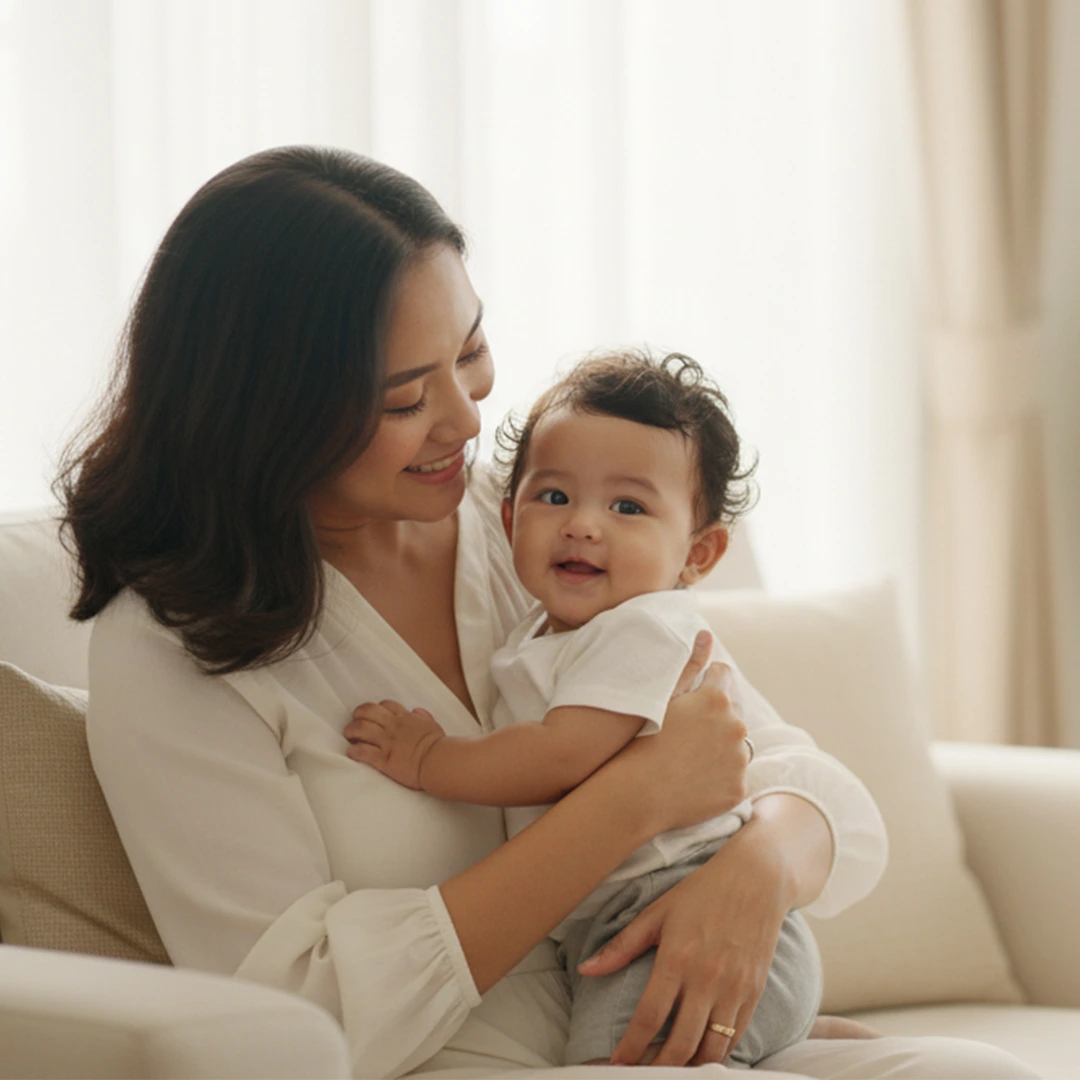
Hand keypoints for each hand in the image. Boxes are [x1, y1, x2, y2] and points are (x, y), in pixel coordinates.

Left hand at [344, 700, 443, 789]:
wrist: (439, 761)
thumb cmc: (439, 746)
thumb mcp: (433, 725)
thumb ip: (423, 717)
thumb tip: (416, 711)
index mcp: (405, 718)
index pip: (386, 705)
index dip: (376, 708)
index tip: (372, 715)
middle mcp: (393, 726)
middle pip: (368, 712)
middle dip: (358, 714)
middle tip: (355, 721)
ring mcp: (387, 742)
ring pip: (360, 729)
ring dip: (351, 731)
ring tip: (350, 736)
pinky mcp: (384, 759)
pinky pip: (362, 751)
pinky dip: (354, 751)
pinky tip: (352, 752)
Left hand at [578, 828, 788, 1066]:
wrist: (758, 878)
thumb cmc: (702, 891)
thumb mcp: (658, 911)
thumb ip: (622, 945)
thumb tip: (586, 970)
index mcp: (677, 957)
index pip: (650, 1017)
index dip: (631, 1048)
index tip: (615, 1065)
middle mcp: (707, 978)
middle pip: (681, 1044)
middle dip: (657, 1069)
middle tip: (639, 1076)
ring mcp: (735, 989)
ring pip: (710, 1049)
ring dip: (688, 1068)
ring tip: (667, 1073)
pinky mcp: (754, 993)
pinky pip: (734, 1038)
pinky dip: (716, 1056)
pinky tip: (698, 1060)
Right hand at [608, 631, 749, 834]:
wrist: (636, 794)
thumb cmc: (640, 741)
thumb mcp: (663, 697)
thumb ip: (690, 663)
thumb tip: (706, 635)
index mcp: (717, 698)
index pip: (723, 675)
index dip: (705, 683)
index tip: (691, 697)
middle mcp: (736, 726)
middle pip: (733, 711)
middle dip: (716, 715)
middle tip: (686, 730)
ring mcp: (739, 760)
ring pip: (737, 745)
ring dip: (721, 746)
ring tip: (690, 756)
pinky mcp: (738, 789)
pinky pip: (734, 775)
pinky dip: (720, 776)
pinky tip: (694, 778)